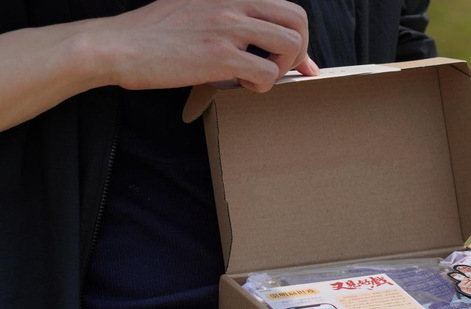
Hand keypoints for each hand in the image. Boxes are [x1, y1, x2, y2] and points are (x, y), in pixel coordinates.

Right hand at [95, 0, 317, 91]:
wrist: (117, 45)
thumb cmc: (150, 34)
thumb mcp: (191, 8)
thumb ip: (221, 15)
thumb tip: (244, 35)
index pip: (284, 7)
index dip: (301, 37)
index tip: (302, 62)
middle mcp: (234, 5)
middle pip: (297, 21)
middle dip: (300, 52)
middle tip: (282, 70)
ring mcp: (228, 29)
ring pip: (290, 45)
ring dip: (282, 68)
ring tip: (257, 78)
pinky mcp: (219, 56)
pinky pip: (267, 73)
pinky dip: (262, 86)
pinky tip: (241, 86)